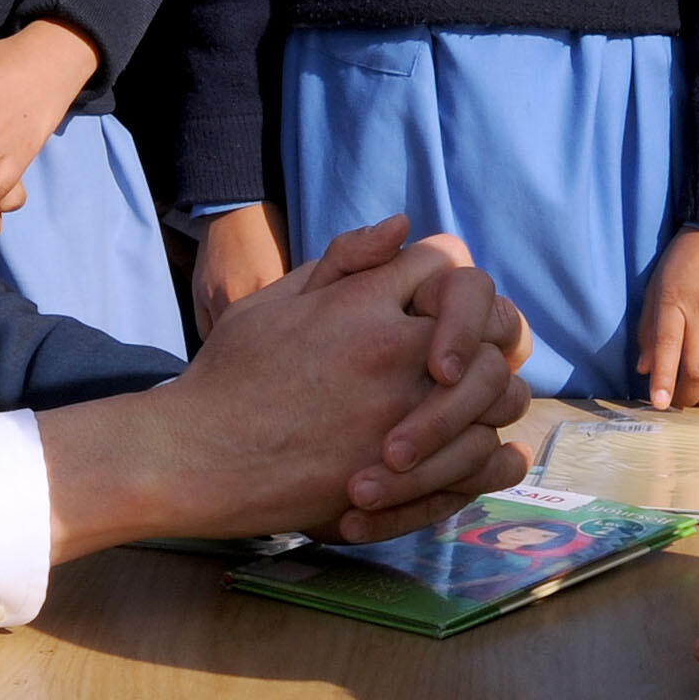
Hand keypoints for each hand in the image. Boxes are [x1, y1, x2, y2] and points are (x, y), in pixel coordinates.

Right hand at [49, 216, 532, 553]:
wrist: (199, 459)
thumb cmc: (230, 376)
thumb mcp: (276, 299)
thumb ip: (343, 261)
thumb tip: (401, 226)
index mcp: (362, 301)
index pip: (446, 262)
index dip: (449, 279)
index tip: (437, 306)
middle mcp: (392, 350)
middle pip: (492, 321)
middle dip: (489, 333)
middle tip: (469, 355)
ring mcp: (404, 413)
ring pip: (499, 390)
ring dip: (492, 394)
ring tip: (470, 406)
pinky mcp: (405, 472)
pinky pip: (485, 454)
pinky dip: (491, 453)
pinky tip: (478, 450)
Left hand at [638, 229, 698, 409]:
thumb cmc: (686, 258)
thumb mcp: (658, 286)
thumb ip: (649, 328)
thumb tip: (645, 369)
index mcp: (674, 302)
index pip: (666, 349)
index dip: (663, 381)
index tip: (660, 404)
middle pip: (698, 368)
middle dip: (689, 395)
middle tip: (684, 403)